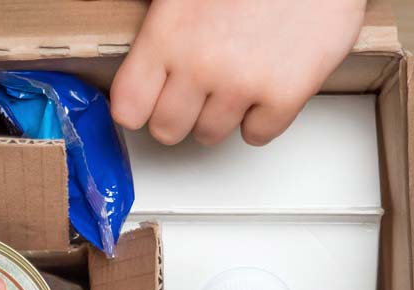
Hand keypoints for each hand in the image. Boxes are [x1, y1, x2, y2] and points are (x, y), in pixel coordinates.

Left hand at [110, 0, 366, 145]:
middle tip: (198, 92)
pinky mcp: (285, 94)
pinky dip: (261, 119)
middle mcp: (199, 65)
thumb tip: (149, 67)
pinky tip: (266, 87)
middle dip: (181, 115)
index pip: (128, 108)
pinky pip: (258, 135)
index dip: (140, 108)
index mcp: (167, 34)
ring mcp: (242, 83)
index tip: (151, 102)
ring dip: (221, 115)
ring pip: (210, 135)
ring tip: (236, 80)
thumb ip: (164, 30)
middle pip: (167, 130)